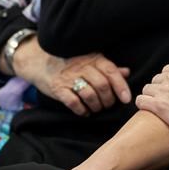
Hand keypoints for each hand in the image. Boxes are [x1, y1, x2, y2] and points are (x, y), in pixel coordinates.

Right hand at [13, 40, 130, 115]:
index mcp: (93, 58)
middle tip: (108, 104)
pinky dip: (82, 110)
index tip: (126, 99)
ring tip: (97, 108)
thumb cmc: (72, 62)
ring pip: (89, 95)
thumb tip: (127, 72)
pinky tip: (85, 111)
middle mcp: (82, 66)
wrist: (41, 61)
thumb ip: (108, 67)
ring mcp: (69, 78)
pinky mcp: (58, 89)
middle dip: (109, 100)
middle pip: (102, 85)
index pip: (111, 71)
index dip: (121, 86)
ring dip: (97, 106)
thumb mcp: (91, 60)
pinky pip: (73, 103)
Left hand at [136, 56, 168, 148]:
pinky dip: (143, 104)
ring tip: (158, 106)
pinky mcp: (158, 105)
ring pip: (147, 89)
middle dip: (160, 88)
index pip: (168, 70)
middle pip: (157, 79)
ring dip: (151, 96)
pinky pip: (140, 100)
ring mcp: (164, 90)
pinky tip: (149, 109)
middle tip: (168, 100)